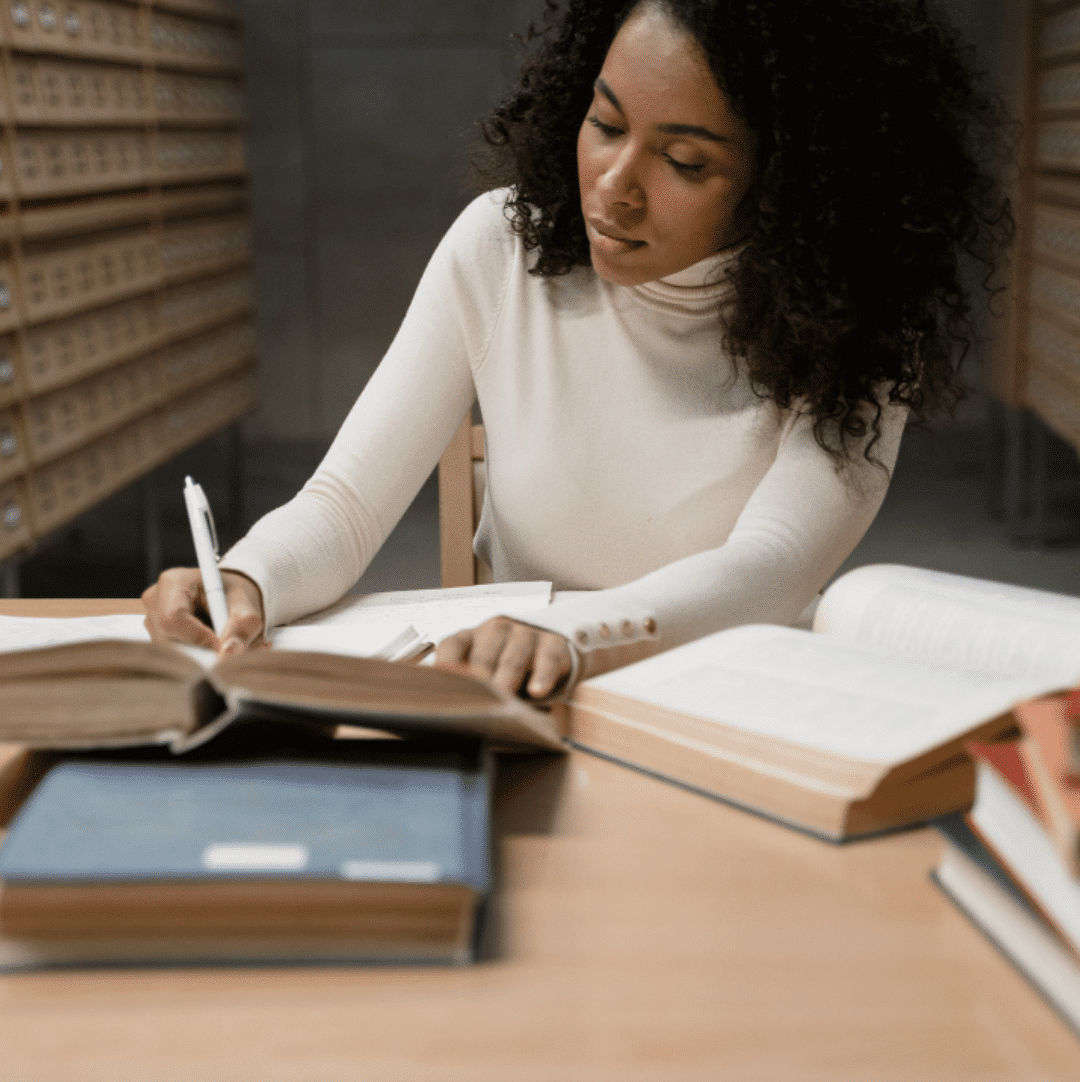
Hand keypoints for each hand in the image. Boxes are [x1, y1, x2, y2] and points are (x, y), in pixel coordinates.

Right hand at [142, 568, 265, 654]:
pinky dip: (193, 655)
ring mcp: (150, 619)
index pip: (173, 617)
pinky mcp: (154, 635)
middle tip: (223, 650)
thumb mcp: (245, 608)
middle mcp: (155, 599)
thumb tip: (229, 651)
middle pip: (169, 638)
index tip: (221, 646)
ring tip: (216, 641)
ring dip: (198, 653)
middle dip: (199, 649)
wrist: (225, 600)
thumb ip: (243, 626)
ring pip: (170, 650)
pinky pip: (171, 655)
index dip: (197, 637)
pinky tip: (205, 645)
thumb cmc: (232, 599)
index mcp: (174, 581)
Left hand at [434, 616, 572, 699]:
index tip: (441, 682)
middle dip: (478, 677)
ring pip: (514, 657)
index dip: (446, 663)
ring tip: (504, 700)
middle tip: (474, 699)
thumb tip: (443, 710)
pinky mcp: (552, 644)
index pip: (453, 645)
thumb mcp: (483, 670)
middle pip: (483, 654)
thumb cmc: (505, 664)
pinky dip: (542, 676)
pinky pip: (547, 659)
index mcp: (472, 637)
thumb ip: (466, 685)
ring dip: (507, 678)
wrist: (547, 648)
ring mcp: (525, 635)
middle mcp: (496, 631)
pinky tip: (537, 691)